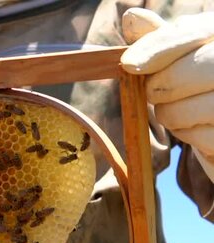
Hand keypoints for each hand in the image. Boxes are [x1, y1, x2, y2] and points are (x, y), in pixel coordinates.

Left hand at [121, 8, 213, 180]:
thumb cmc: (202, 74)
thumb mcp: (185, 50)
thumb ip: (161, 37)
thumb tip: (132, 17)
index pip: (191, 33)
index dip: (156, 49)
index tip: (128, 64)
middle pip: (184, 73)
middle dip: (157, 87)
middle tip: (153, 91)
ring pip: (181, 111)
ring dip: (168, 113)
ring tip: (180, 105)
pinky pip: (196, 138)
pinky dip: (186, 133)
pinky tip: (196, 123)